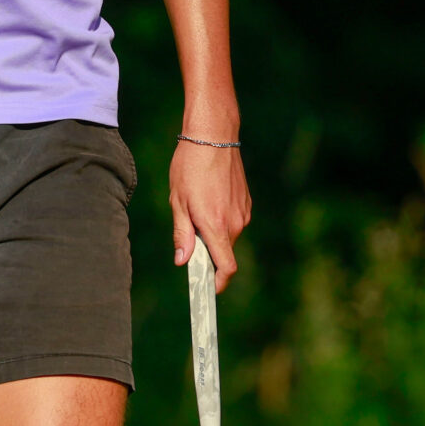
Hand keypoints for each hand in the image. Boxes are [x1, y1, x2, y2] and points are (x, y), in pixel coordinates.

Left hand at [170, 139, 251, 294]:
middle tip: (189, 229)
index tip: (208, 289)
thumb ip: (182, 234)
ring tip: (197, 205)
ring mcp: (243, 212)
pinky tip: (209, 197)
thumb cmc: (190, 167)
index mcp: (216, 225)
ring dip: (214, 232)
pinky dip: (221, 219)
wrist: (213, 136)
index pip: (227, 267)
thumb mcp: (178, 201)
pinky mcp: (246, 202)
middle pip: (224, 251)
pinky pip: (234, 221)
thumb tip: (182, 261)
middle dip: (208, 251)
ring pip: (228, 235)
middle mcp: (235, 222)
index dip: (218, 283)